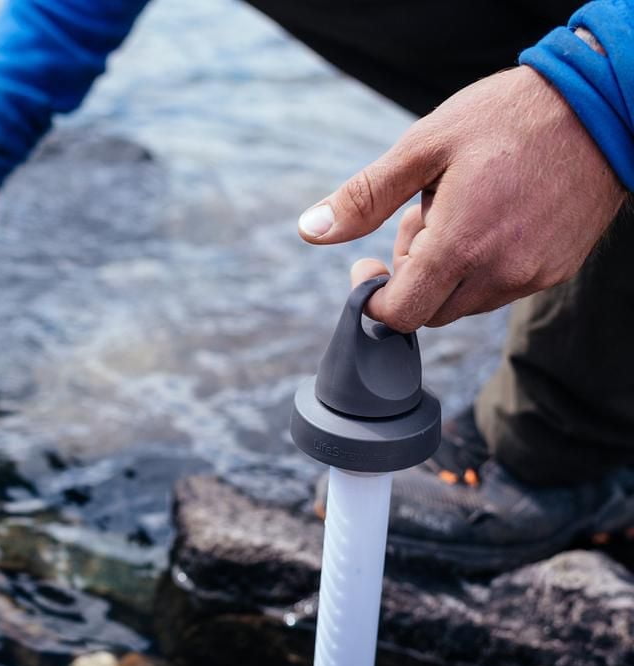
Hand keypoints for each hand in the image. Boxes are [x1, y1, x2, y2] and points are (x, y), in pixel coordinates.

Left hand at [297, 66, 625, 330]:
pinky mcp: (556, 269)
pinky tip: (490, 217)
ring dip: (445, 270)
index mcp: (460, 247)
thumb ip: (364, 198)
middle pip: (429, 311)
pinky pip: (500, 288)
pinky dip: (481, 265)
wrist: (600, 107)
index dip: (373, 298)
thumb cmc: (506, 118)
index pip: (400, 314)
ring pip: (464, 302)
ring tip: (458, 209)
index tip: (365, 264)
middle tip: (420, 216)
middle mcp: (499, 273)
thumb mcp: (422, 148)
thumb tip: (309, 231)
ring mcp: (533, 275)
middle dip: (410, 274)